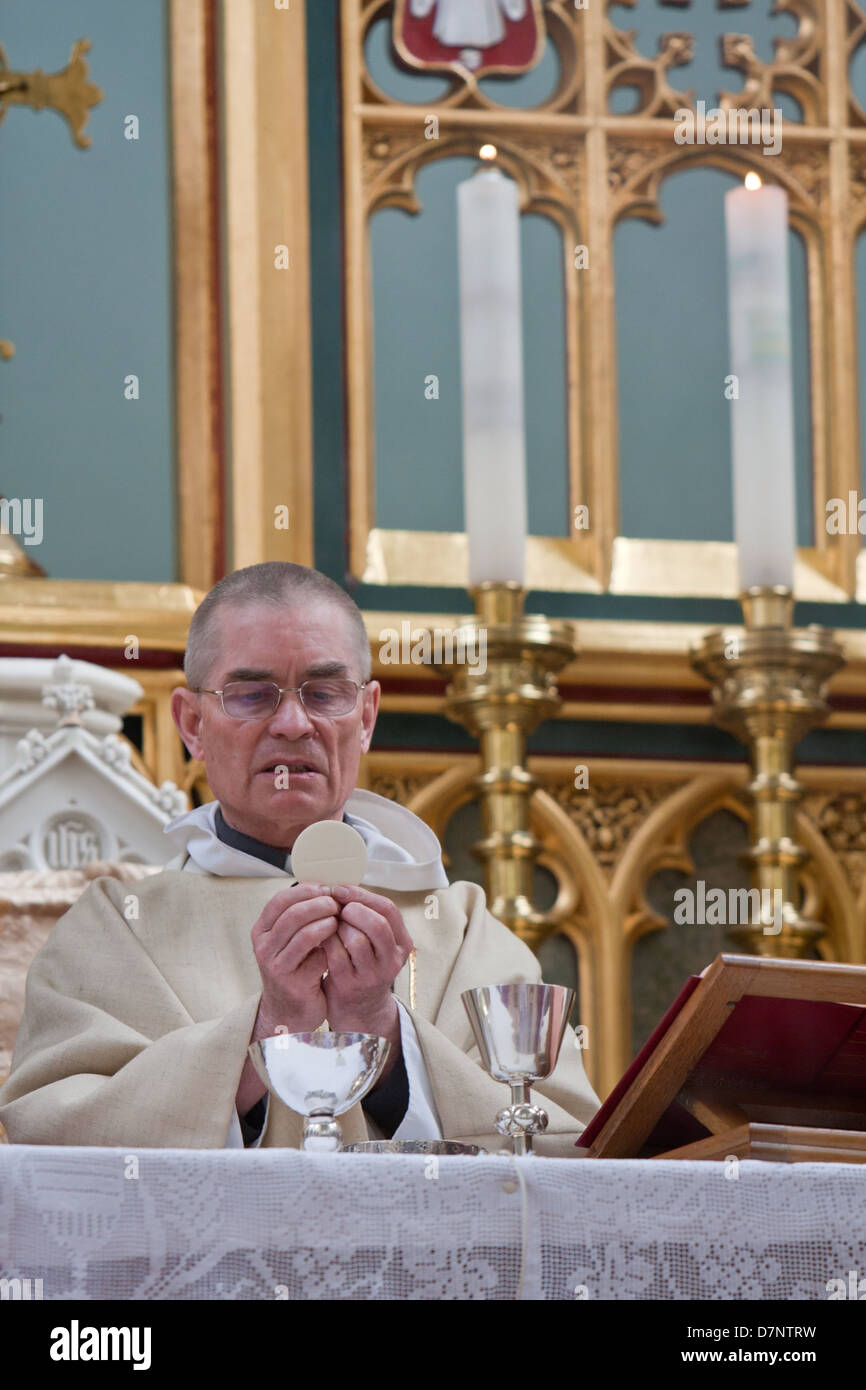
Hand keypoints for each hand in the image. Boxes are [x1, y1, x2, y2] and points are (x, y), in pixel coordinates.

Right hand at [237, 883, 341, 1115]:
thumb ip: (298, 915)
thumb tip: (325, 886)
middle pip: (293, 914)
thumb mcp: (288, 938)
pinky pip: (317, 956)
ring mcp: (276, 966)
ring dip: (328, 923)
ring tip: (339, 921)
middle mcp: (263, 947)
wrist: (290, 1009)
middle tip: (337, 904)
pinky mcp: (293, 983)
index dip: (306, 890)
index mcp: (261, 930)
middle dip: (320, 904)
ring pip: (305, 933)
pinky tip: (339, 943)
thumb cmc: (295, 966)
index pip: (280, 900)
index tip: (326, 888)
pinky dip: (331, 945)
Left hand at [321, 885, 413, 1075]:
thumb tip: (339, 886)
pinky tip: (321, 940)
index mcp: (402, 942)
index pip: (388, 909)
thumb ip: (366, 916)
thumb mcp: (376, 941)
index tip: (340, 889)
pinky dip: (326, 943)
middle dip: (353, 911)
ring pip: (356, 940)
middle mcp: (392, 959)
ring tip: (330, 926)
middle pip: (377, 924)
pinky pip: (336, 956)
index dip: (362, 895)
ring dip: (338, 928)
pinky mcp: (352, 986)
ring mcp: (373, 975)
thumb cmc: (362, 963)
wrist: (359, 1007)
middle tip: (336, 908)